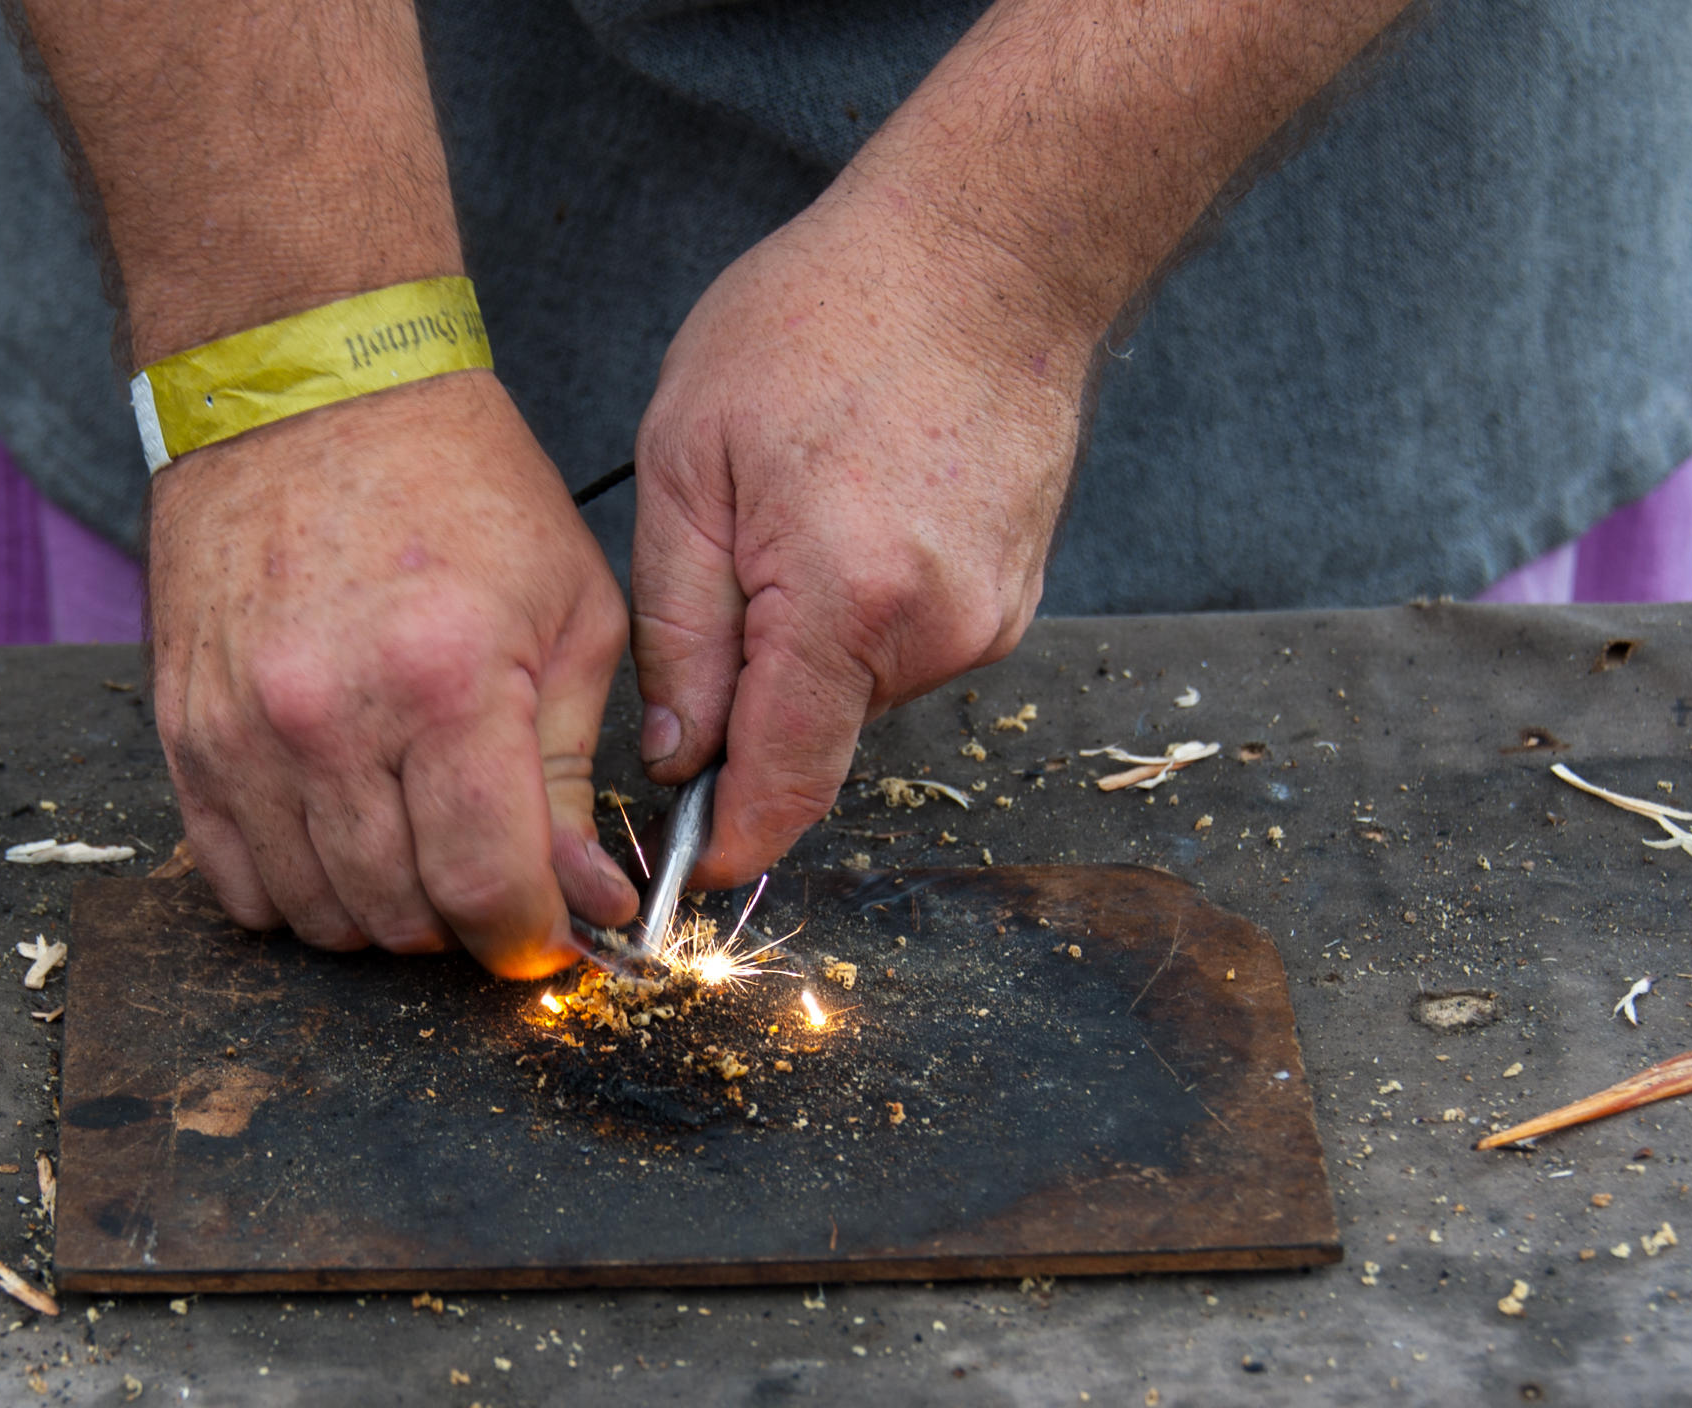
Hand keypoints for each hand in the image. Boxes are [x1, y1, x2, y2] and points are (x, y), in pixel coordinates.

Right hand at [151, 371, 638, 976]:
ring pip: (317, 914)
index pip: (488, 887)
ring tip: (419, 845)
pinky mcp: (182, 729)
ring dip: (380, 913)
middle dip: (463, 922)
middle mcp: (331, 718)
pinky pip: (234, 878)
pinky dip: (297, 888)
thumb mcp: (571, 610)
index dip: (529, 937)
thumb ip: (575, 772)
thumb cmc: (458, 484)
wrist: (307, 386)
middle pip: (400, 916)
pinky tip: (342, 837)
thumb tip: (588, 899)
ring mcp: (242, 730)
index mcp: (449, 682)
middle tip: (492, 873)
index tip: (550, 934)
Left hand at [630, 191, 1096, 882]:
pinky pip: (908, 646)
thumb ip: (680, 627)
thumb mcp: (690, 457)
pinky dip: (862, 610)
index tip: (684, 872)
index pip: (783, 787)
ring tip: (797, 511)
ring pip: (859, 690)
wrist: (986, 251)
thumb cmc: (821, 321)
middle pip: (814, 736)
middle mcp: (936, 634)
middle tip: (724, 569)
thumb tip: (678, 757)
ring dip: (809, 643)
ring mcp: (989, 620)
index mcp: (845, 605)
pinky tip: (852, 510)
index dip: (728, 841)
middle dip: (753, 698)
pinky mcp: (1013, 599)